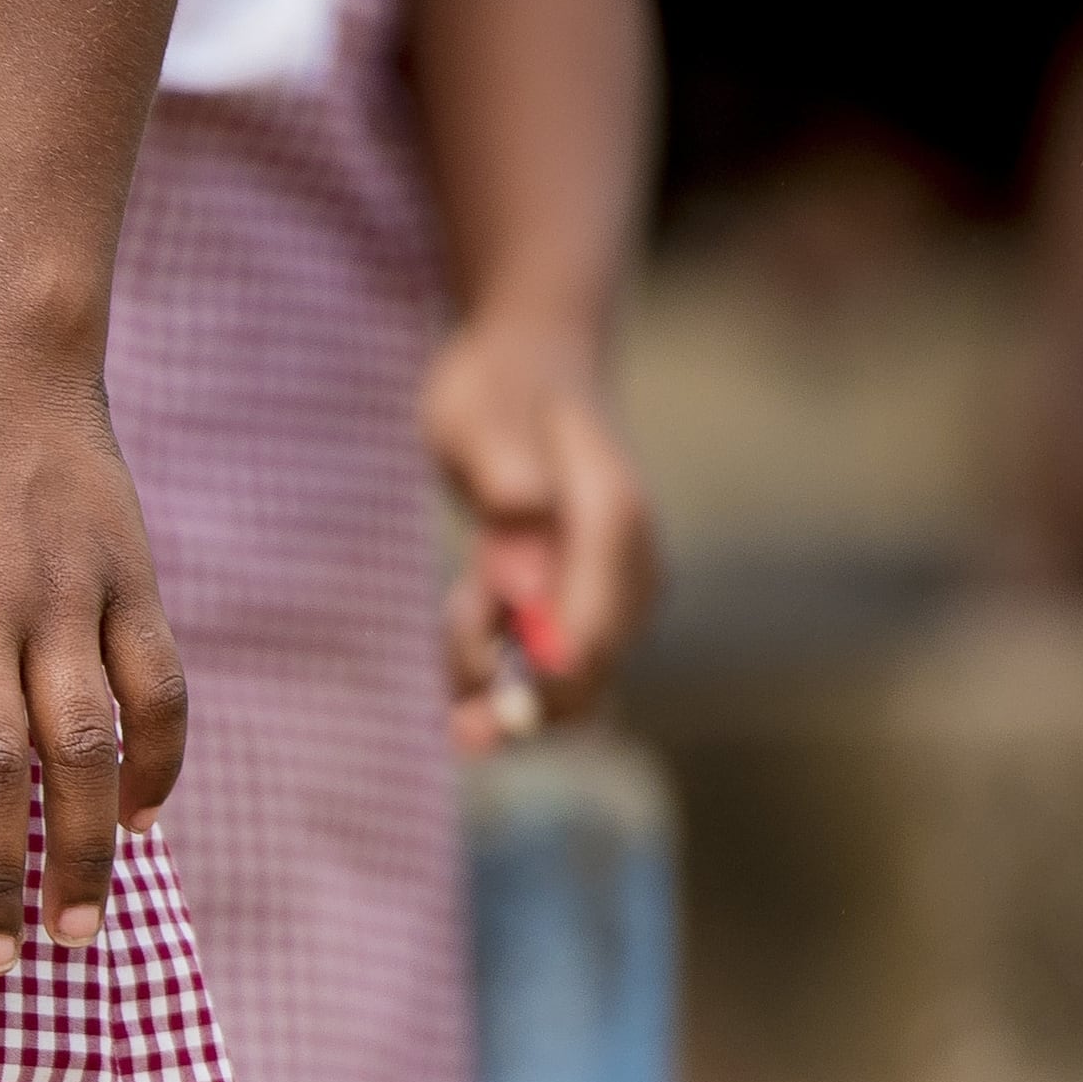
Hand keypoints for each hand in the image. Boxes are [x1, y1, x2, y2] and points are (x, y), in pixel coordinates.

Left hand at [419, 316, 657, 752]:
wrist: (529, 359)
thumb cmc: (499, 387)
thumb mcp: (480, 421)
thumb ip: (505, 487)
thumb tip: (524, 582)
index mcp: (615, 523)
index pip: (590, 638)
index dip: (536, 693)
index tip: (472, 722)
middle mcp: (631, 563)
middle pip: (584, 675)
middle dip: (510, 703)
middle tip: (450, 721)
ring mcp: (616, 584)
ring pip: (561, 676)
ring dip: (493, 675)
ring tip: (458, 620)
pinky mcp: (587, 596)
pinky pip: (547, 659)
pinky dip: (497, 661)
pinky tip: (467, 629)